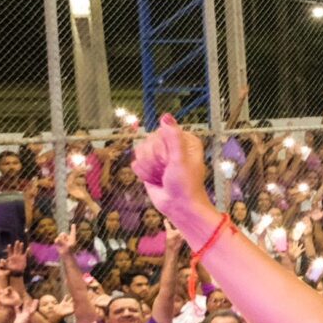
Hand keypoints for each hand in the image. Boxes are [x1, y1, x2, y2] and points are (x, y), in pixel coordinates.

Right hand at [129, 116, 219, 237]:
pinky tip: (155, 180)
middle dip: (155, 160)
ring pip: (140, 151)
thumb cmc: (186, 185)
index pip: (161, 132)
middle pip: (148, 141)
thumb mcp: (180, 160)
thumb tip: (166, 116)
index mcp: (184, 139)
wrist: (179, 206)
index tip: (172, 162)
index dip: (162, 149)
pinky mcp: (150, 165)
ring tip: (162, 177)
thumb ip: (173, 138)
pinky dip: (144, 174)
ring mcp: (160, 155)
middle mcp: (172, 144)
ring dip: (149, 168)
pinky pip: (136, 163)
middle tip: (167, 172)